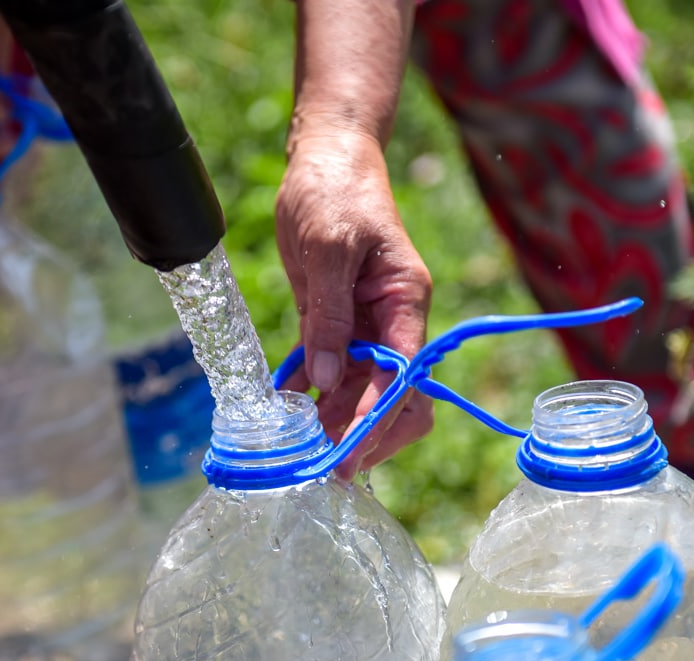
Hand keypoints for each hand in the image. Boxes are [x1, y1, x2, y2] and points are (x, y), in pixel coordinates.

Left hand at [276, 125, 433, 475]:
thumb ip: (328, 315)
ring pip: (364, 393)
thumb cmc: (334, 193)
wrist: (325, 161)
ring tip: (303, 450)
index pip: (403, 376)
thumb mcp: (328, 249)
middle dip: (365, 434)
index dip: (377, 418)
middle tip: (326, 466)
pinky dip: (315, 397)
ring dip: (337, 423)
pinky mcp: (338, 324)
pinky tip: (288, 413)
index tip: (348, 453)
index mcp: (405, 303)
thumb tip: (328, 378)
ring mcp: (366, 327)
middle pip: (396, 398)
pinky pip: (334, 373)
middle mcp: (393, 323)